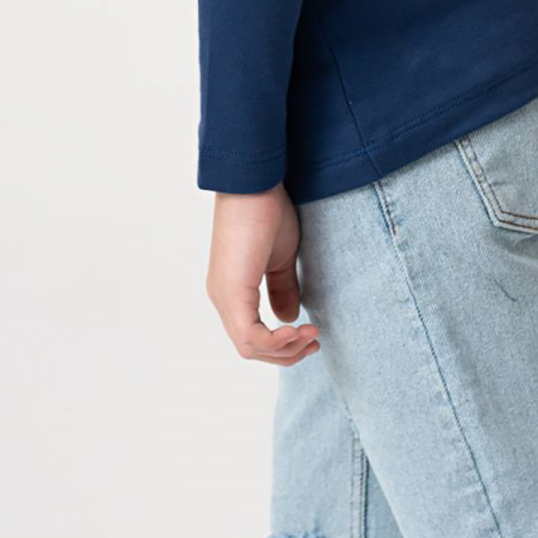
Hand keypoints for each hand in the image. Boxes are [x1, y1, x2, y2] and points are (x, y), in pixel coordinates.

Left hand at [206, 185, 320, 363]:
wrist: (254, 183)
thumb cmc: (266, 211)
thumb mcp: (279, 259)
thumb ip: (282, 288)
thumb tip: (288, 317)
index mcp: (232, 290)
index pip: (251, 336)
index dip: (282, 345)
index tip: (312, 333)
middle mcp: (222, 297)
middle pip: (250, 348)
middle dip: (286, 353)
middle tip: (315, 342)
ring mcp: (224, 295)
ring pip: (249, 347)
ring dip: (285, 349)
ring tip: (312, 335)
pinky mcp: (232, 291)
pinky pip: (250, 335)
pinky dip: (276, 341)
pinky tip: (298, 329)